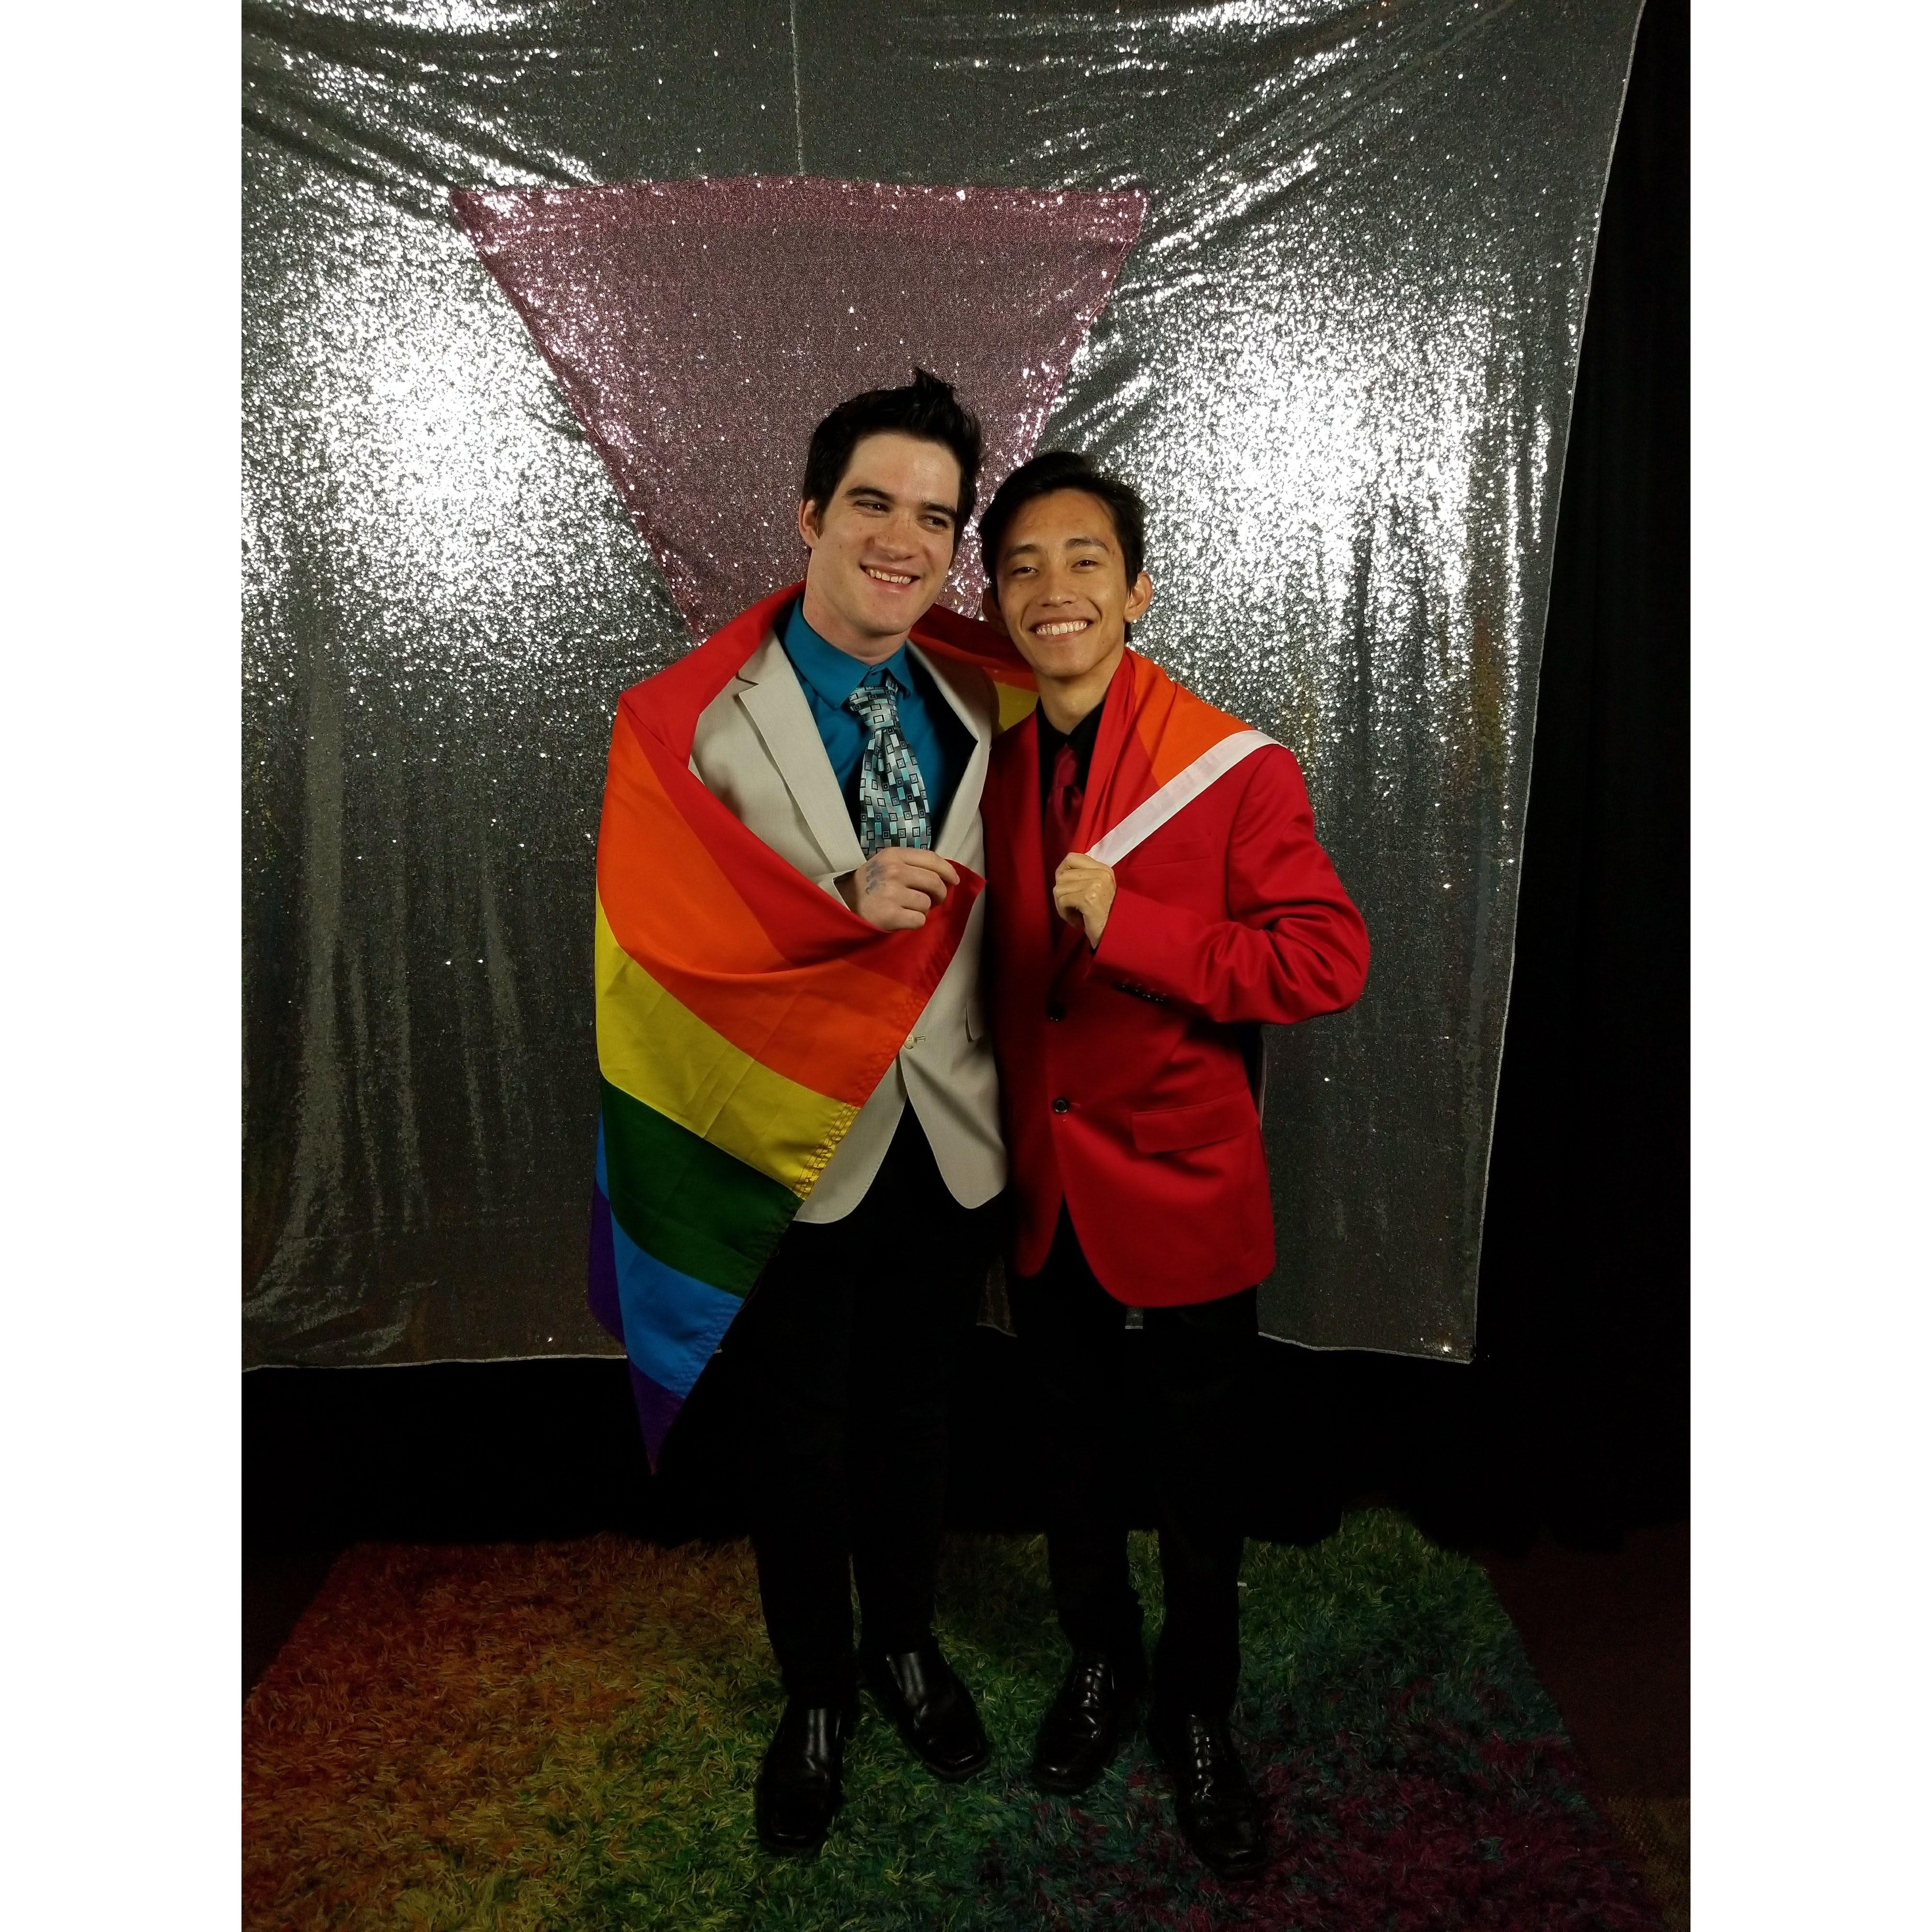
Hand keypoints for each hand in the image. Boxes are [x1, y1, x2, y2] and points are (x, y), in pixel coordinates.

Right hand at [839, 848, 959, 931]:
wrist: (843, 904)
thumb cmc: (869, 885)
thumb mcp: (885, 864)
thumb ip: (910, 864)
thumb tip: (944, 874)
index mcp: (893, 855)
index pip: (931, 859)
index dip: (948, 870)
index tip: (954, 880)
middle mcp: (894, 871)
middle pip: (934, 882)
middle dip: (939, 894)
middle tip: (933, 900)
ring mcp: (892, 893)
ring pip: (927, 903)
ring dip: (922, 910)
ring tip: (907, 909)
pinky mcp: (891, 914)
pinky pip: (919, 920)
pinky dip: (914, 922)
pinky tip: (902, 919)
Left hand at [1052, 852, 1115, 947]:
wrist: (1116, 935)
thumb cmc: (1102, 915)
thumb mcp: (1096, 890)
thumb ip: (1082, 878)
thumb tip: (1060, 872)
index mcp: (1103, 869)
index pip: (1071, 858)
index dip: (1062, 872)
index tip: (1066, 888)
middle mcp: (1101, 874)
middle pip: (1061, 875)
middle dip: (1061, 894)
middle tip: (1071, 907)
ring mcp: (1095, 885)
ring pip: (1059, 889)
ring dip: (1062, 906)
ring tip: (1074, 914)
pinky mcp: (1088, 898)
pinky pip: (1062, 901)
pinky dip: (1064, 913)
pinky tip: (1076, 921)